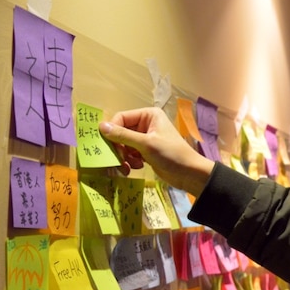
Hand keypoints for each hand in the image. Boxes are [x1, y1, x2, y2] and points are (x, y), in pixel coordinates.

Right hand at [99, 107, 214, 195]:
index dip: (113, 132)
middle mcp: (146, 123)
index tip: (108, 146)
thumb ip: (123, 135)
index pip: (121, 118)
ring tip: (130, 166)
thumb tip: (100, 126)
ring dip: (124, 157)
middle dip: (119, 148)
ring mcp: (145, 138)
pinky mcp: (146, 151)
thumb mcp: (146, 144)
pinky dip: (130, 161)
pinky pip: (130, 154)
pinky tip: (137, 167)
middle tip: (120, 161)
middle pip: (120, 132)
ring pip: (124, 145)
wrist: (189, 174)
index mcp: (148, 115)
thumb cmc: (171, 154)